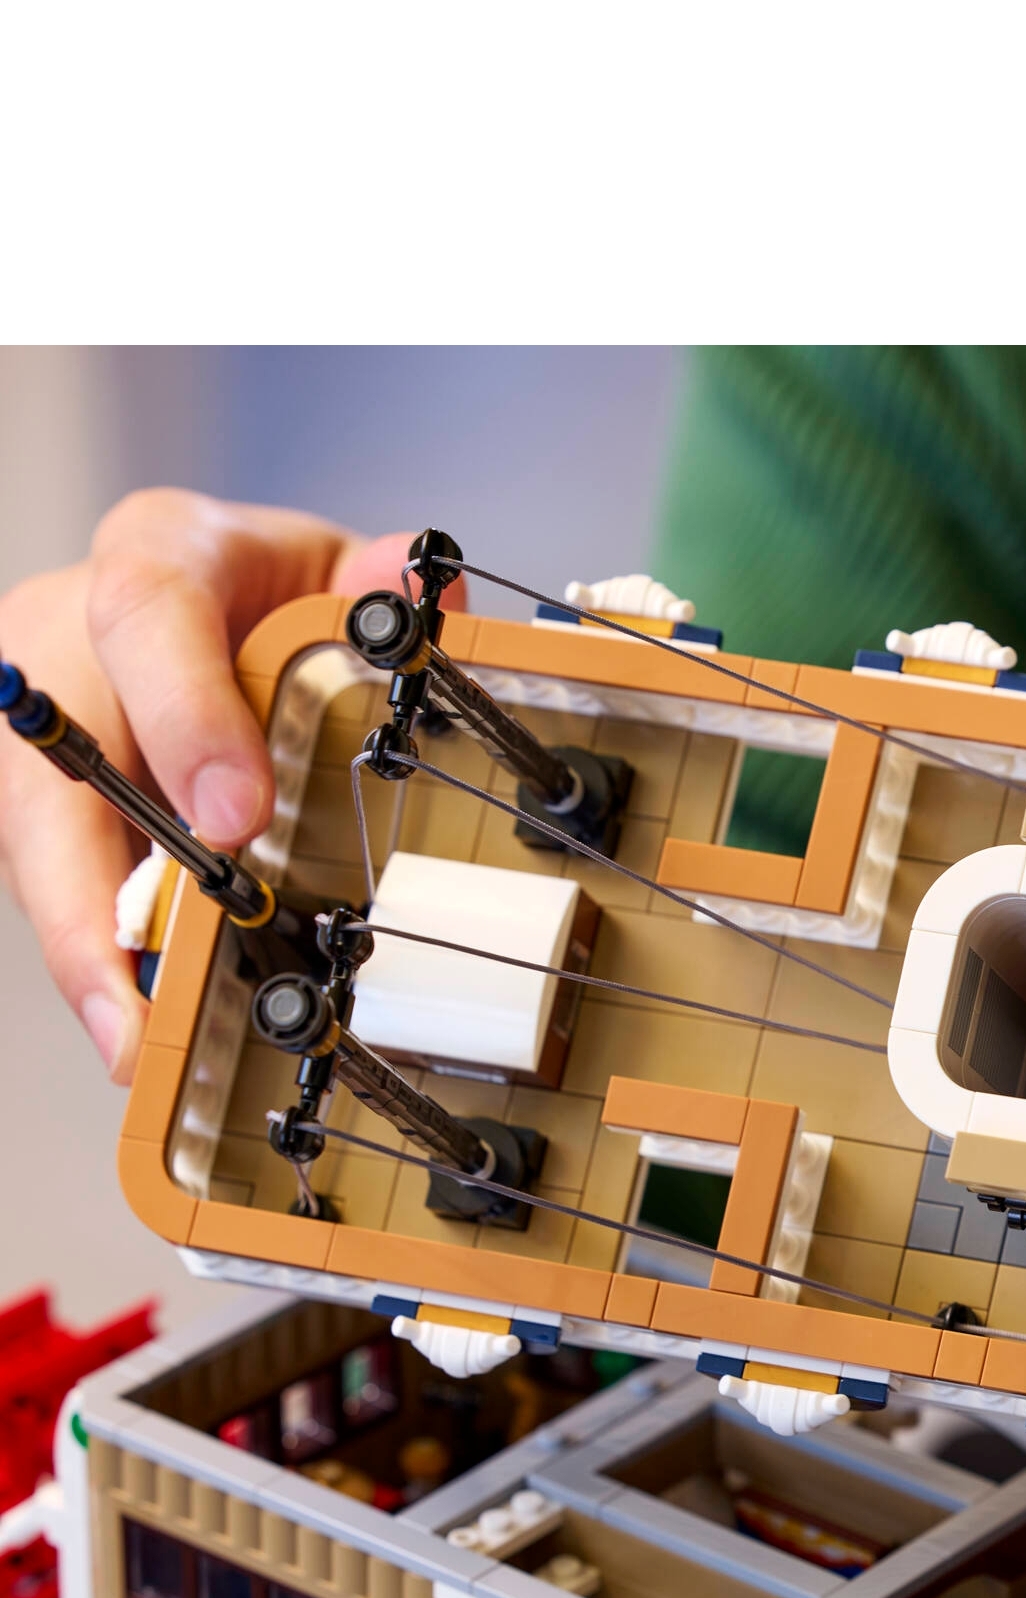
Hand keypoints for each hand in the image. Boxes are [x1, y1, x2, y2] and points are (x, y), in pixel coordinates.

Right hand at [0, 489, 418, 1080]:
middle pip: (55, 760)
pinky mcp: (43, 794)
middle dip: (93, 885)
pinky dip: (103, 952)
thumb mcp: (335, 567)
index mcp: (159, 555)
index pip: (148, 615)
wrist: (221, 590)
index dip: (187, 717)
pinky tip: (136, 1025)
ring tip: (133, 1042)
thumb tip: (413, 587)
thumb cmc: (275, 589)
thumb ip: (378, 584)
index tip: (235, 816)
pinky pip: (62, 877)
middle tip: (144, 994)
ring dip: (88, 945)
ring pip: (41, 836)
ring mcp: (47, 722)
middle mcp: (71, 633)